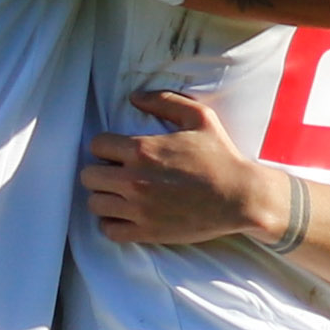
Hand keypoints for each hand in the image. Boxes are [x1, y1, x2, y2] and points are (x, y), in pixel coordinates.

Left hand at [79, 88, 285, 247]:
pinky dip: (112, 223)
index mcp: (143, 150)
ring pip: (94, 203)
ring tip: (120, 194)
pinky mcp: (146, 232)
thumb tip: (134, 97)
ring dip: (104, 197)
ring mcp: (138, 209)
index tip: (118, 151)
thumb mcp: (199, 117)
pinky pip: (108, 230)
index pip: (96, 145)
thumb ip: (164, 101)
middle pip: (88, 176)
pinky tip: (125, 214)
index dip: (105, 146)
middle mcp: (134, 180)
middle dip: (100, 171)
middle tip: (117, 172)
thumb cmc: (221, 155)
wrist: (240, 197)